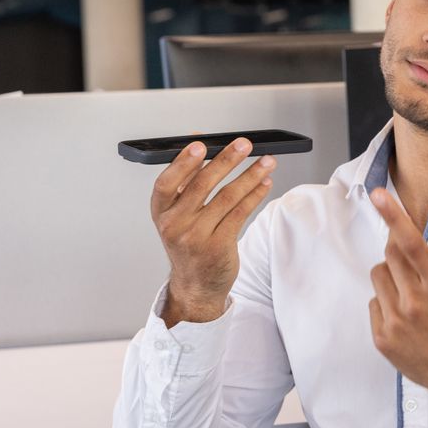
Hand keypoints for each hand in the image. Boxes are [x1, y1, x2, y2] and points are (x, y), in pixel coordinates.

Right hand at [151, 138, 275, 326]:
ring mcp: (196, 237)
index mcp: (161, 212)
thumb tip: (198, 142)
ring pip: (227, 198)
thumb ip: (186, 181)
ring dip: (250, 176)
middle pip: (202, 185)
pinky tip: (264, 184)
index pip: (166, 182)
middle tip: (244, 145)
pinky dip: (255, 195)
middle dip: (227, 160)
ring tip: (266, 161)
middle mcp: (175, 225)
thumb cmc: (187, 243)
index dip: (183, 163)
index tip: (201, 144)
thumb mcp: (177, 215)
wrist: (196, 285)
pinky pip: (240, 214)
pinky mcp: (218, 246)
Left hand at [368, 188, 427, 427]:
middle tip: (418, 266)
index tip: (378, 195)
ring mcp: (396, 322)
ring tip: (414, 293)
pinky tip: (408, 317)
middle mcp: (415, 303)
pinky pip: (373, 303)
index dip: (393, 215)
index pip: (411, 242)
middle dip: (400, 251)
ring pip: (378, 276)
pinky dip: (386, 303)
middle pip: (390, 254)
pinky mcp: (383, 339)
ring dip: (391, 276)